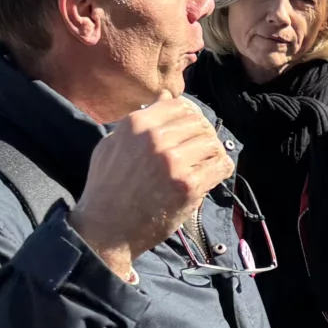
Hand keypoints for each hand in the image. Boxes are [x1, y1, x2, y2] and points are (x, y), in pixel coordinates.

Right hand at [73, 95, 234, 281]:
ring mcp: (174, 162)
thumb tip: (165, 99)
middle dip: (203, 135)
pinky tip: (213, 175)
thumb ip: (139, 122)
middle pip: (199, 123)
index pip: (180, 105)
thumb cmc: (106, 188)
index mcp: (137, 124)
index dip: (190, 116)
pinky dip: (221, 170)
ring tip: (206, 163)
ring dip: (212, 153)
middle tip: (201, 150)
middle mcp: (156, 138)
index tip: (191, 129)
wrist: (106, 228)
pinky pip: (220, 167)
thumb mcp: (111, 145)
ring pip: (213, 143)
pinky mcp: (188, 185)